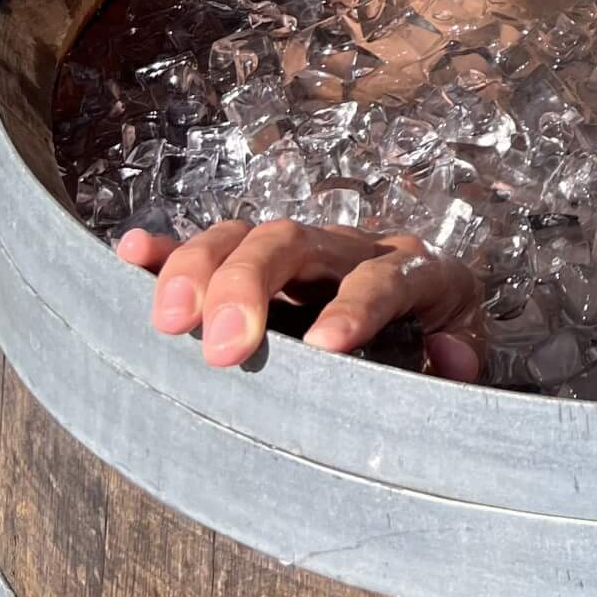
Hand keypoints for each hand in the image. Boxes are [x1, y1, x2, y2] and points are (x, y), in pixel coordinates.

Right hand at [115, 220, 486, 380]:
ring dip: (199, 271)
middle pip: (293, 243)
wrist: (428, 315)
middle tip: (221, 347)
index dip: (355, 307)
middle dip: (249, 286)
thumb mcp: (464, 348)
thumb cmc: (440, 340)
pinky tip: (132, 254)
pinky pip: (206, 246)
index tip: (325, 346)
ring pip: (243, 237)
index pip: (382, 279)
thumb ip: (462, 355)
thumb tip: (450, 359)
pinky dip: (167, 251)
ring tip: (167, 320)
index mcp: (415, 268)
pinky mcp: (255, 263)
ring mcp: (301, 250)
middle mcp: (352, 248)